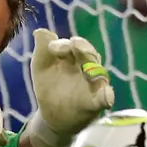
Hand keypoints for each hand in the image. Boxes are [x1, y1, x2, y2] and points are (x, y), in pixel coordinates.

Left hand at [23, 29, 114, 146]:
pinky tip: (106, 97)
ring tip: (88, 70)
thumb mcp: (41, 67)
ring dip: (95, 70)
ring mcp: (95, 84)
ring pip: (99, 73)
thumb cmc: (49, 86)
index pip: (75, 45)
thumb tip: (40, 31)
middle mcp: (88, 67)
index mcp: (75, 57)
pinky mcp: (97, 102)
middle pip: (90, 55)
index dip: (64, 44)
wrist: (52, 115)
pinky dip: (107, 97)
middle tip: (74, 45)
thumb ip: (42, 50)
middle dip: (83, 49)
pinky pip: (105, 98)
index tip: (52, 48)